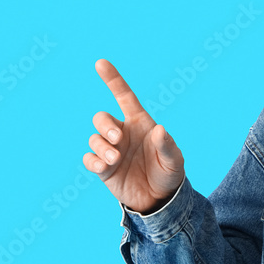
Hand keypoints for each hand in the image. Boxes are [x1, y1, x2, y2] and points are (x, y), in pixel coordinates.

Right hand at [83, 59, 184, 213]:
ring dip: (101, 147)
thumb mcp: (174, 160)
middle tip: (118, 139)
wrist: (159, 199)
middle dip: (105, 125)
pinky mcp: (103, 168)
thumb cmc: (169, 173)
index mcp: (140, 124)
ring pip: (94, 138)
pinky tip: (104, 167)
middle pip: (101, 118)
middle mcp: (122, 133)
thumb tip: (160, 129)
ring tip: (115, 159)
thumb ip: (168, 145)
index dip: (113, 80)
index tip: (100, 63)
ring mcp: (111, 150)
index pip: (124, 97)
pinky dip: (93, 161)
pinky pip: (89, 159)